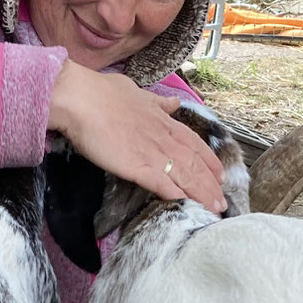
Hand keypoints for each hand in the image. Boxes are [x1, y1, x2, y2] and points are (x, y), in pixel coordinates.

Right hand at [48, 63, 225, 211]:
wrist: (80, 98)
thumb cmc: (102, 93)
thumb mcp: (137, 93)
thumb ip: (156, 102)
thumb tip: (171, 103)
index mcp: (163, 121)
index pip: (195, 144)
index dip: (210, 160)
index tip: (220, 174)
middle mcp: (163, 137)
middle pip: (195, 164)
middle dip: (211, 184)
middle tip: (222, 201)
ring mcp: (152, 152)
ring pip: (185, 176)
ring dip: (202, 194)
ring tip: (214, 209)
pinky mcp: (136, 166)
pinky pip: (162, 184)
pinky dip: (177, 196)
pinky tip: (188, 207)